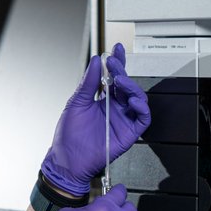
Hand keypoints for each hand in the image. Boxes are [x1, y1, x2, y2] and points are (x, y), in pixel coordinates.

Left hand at [41, 43, 150, 195]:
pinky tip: (132, 100)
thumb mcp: (76, 103)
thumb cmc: (69, 135)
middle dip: (122, 72)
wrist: (68, 159)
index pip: (114, 78)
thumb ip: (88, 83)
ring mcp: (123, 120)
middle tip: (114, 64)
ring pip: (138, 99)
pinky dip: (141, 107)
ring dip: (132, 87)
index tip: (116, 50)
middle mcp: (115, 108)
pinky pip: (143, 118)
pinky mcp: (129, 133)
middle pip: (127, 86)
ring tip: (120, 81)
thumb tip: (95, 62)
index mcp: (103, 100)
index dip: (118, 64)